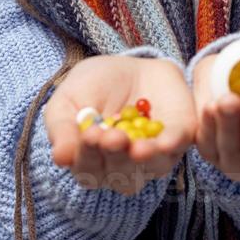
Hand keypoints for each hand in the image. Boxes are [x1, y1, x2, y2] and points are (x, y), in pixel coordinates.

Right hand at [44, 54, 195, 194]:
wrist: (128, 66)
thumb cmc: (91, 88)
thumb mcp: (68, 101)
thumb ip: (62, 129)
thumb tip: (60, 158)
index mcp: (93, 164)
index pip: (88, 170)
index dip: (88, 156)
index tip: (88, 135)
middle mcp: (124, 168)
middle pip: (120, 174)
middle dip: (116, 155)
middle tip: (112, 137)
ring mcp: (154, 156)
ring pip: (151, 167)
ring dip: (145, 159)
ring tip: (137, 147)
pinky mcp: (178, 137)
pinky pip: (178, 147)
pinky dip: (172, 145)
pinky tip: (165, 141)